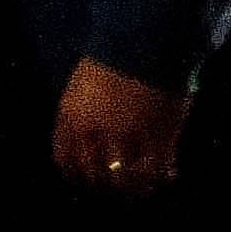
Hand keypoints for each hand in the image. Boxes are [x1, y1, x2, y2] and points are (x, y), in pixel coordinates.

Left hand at [50, 58, 186, 196]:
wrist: (145, 41)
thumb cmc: (113, 58)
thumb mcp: (80, 87)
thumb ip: (78, 116)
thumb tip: (87, 145)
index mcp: (71, 117)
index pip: (65, 160)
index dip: (76, 175)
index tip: (86, 179)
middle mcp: (96, 132)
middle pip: (94, 175)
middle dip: (104, 185)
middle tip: (116, 190)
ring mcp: (128, 136)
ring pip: (125, 178)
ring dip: (133, 187)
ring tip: (142, 188)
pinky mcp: (158, 135)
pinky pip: (157, 169)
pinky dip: (160, 177)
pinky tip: (165, 177)